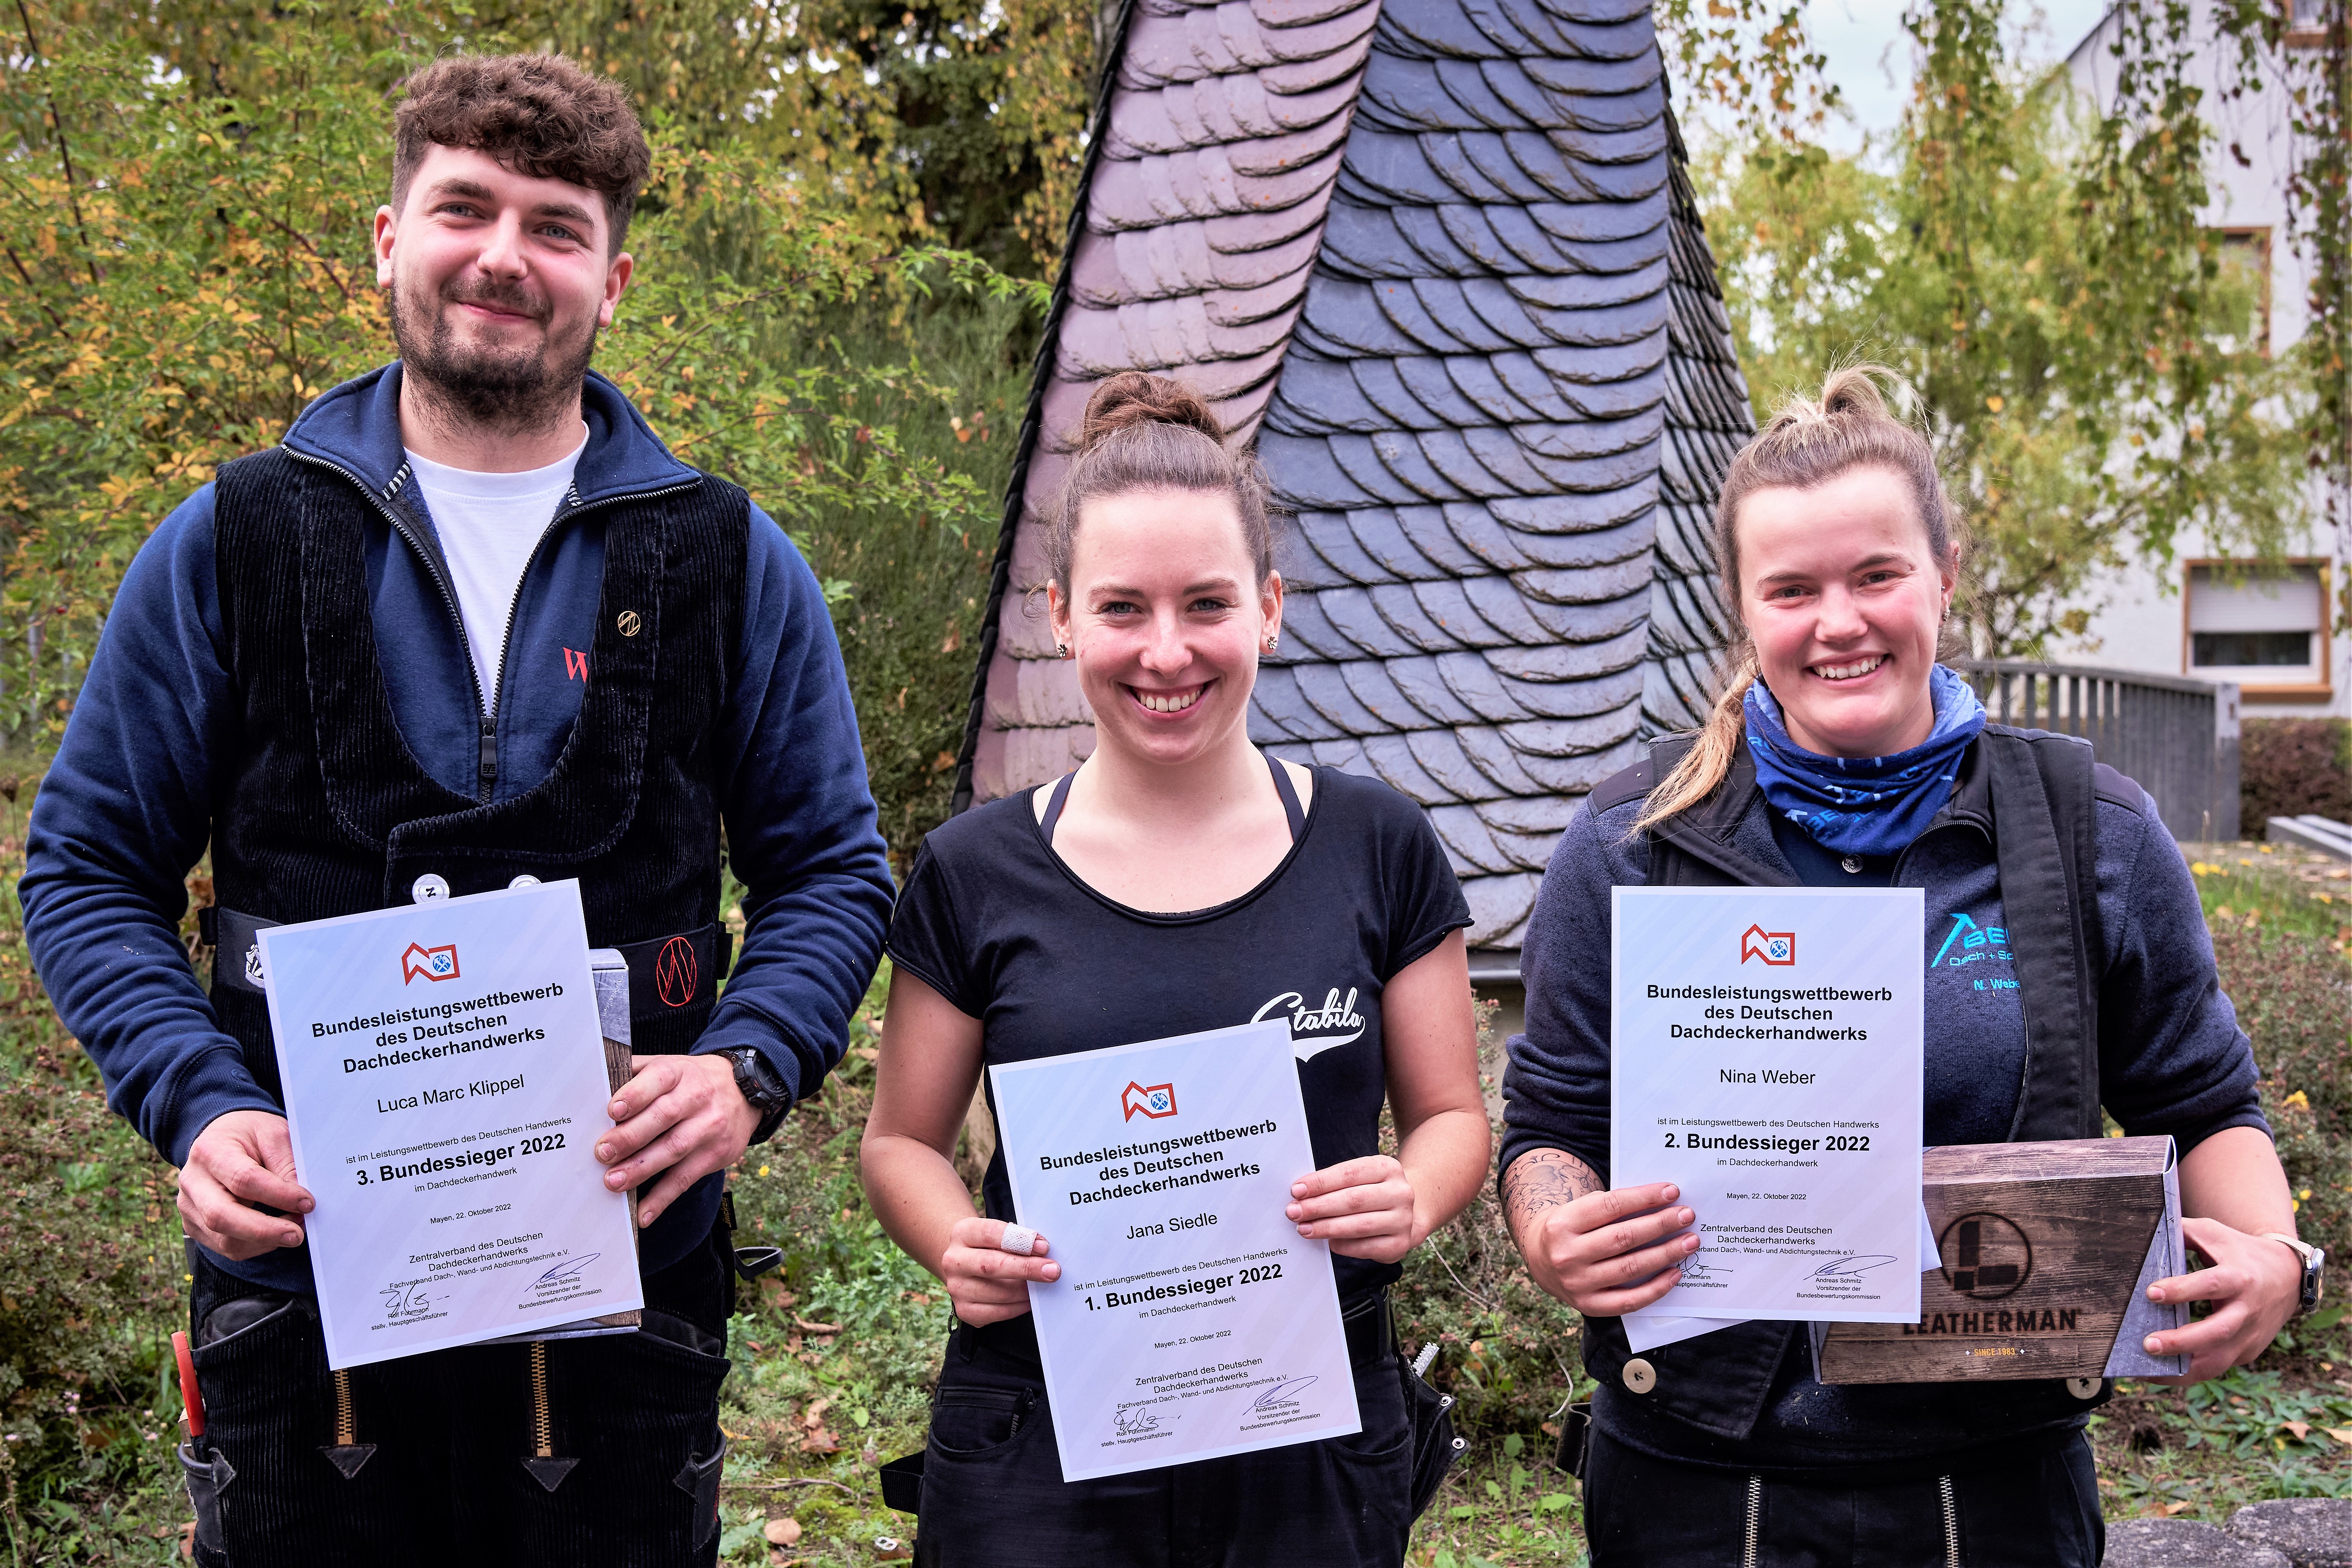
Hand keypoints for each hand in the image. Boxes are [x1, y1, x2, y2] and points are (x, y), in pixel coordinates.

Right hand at [179, 1110, 313, 1260]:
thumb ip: (287, 1166)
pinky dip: (256, 1245)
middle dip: (264, 1231)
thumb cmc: (251, 1134)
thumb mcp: (274, 1135)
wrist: (223, 1137)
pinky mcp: (195, 1226)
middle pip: (221, 1217)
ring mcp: (189, 1207)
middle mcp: (193, 1181)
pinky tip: (275, 1233)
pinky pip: (226, 1247)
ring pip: (224, 1239)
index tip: (307, 1203)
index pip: (243, 1180)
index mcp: (210, 1151)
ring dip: (264, 1241)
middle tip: (297, 1234)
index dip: (278, 1195)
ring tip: (293, 1230)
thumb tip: (301, 1203)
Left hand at [597, 1054, 758, 1227]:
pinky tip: (643, 1214)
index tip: (613, 1110)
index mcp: (680, 1072)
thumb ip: (636, 1074)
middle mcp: (697, 1097)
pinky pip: (686, 1178)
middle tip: (602, 1153)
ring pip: (674, 1148)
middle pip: (664, 1116)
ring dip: (641, 1169)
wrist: (745, 1091)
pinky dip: (663, 1198)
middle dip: (631, 1136)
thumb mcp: (669, 1065)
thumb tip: (593, 1089)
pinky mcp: (715, 1154)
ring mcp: (709, 1127)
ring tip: (613, 1182)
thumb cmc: (691, 1081)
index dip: (636, 1094)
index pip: (659, 1079)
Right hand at [940, 1217, 1058, 1326]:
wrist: (965, 1264)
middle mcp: (953, 1260)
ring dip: (1026, 1290)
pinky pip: (997, 1313)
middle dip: (1027, 1269)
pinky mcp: (964, 1310)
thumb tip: (1044, 1253)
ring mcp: (956, 1287)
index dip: (1020, 1240)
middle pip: (992, 1265)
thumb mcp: (998, 1233)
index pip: (991, 1233)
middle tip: (1052, 1271)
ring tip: (1043, 1285)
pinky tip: (1029, 1300)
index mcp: (962, 1233)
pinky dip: (1019, 1307)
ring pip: (998, 1292)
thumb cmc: (990, 1246)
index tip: (1044, 1247)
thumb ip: (1017, 1239)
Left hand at [1287, 1154, 1419, 1264]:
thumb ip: (1334, 1183)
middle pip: (1354, 1200)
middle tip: (1293, 1212)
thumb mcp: (1359, 1179)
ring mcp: (1403, 1220)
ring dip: (1327, 1228)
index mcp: (1388, 1168)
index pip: (1349, 1173)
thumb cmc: (1369, 1193)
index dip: (1321, 1182)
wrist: (1403, 1216)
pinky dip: (1343, 1245)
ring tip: (1303, 1229)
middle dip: (1319, 1207)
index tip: (1296, 1190)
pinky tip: (1328, 1243)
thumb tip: (1299, 1195)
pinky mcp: (1399, 1245)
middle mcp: (1400, 1193)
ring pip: (1359, 1225)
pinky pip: (1366, 1247)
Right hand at [1521, 1181, 1697, 1316]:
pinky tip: (1675, 1273)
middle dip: (1660, 1225)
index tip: (1672, 1192)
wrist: (1540, 1261)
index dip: (1644, 1198)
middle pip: (1623, 1237)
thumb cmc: (1572, 1229)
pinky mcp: (1589, 1305)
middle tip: (1687, 1215)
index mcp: (1563, 1222)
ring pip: (1630, 1268)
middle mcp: (1567, 1254)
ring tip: (1689, 1241)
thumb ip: (1612, 1208)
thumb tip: (1661, 1203)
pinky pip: (1629, 1300)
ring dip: (1665, 1254)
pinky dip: (1656, 1288)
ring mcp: (1577, 1283)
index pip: (1610, 1206)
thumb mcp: (1579, 1210)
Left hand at [2142, 1217, 2305, 1383]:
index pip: (2211, 1285)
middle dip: (2182, 1341)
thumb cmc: (2237, 1250)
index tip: (2150, 1293)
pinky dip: (2188, 1374)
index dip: (2182, 1290)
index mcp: (2239, 1277)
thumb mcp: (2213, 1233)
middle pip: (2217, 1331)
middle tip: (2147, 1344)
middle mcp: (2247, 1310)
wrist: (2286, 1275)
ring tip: (2145, 1371)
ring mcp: (2249, 1335)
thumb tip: (2140, 1232)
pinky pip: (2216, 1367)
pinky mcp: (2246, 1352)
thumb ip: (2180, 1232)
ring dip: (2182, 1370)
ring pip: (2218, 1361)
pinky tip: (2158, 1374)